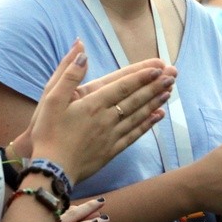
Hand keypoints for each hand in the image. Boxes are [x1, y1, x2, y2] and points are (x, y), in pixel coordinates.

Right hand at [28, 39, 176, 182]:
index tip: (158, 67)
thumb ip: (68, 74)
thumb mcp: (50, 99)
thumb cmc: (48, 132)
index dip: (141, 76)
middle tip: (173, 74)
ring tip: (170, 90)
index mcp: (93, 104)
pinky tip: (159, 116)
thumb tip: (81, 49)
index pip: (123, 86)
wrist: (50, 171)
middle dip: (155, 85)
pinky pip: (134, 134)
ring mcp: (111, 135)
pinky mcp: (112, 151)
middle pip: (136, 99)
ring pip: (138, 115)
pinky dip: (148, 124)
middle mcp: (106, 118)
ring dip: (155, 101)